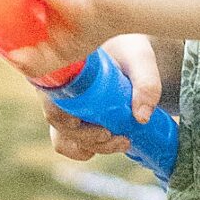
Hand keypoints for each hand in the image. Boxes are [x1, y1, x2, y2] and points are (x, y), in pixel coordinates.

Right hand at [40, 33, 162, 162]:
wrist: (128, 51)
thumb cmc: (129, 50)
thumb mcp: (142, 60)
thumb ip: (147, 83)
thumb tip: (141, 118)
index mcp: (61, 70)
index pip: (52, 105)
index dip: (70, 125)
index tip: (104, 131)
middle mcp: (55, 88)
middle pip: (60, 125)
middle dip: (91, 139)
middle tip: (123, 140)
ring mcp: (61, 105)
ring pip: (62, 138)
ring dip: (90, 147)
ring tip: (121, 142)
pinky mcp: (71, 116)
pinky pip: (67, 141)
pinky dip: (85, 148)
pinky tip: (109, 143)